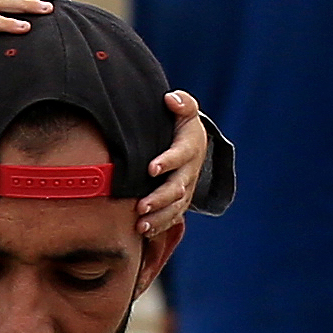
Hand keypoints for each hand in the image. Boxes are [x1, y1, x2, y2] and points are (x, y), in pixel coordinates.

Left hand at [141, 89, 215, 244]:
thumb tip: (171, 99)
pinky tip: (143, 232)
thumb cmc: (181, 123)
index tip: (151, 168)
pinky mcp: (179, 202)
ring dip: (158, 218)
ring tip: (140, 225)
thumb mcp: (185, 109)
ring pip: (175, 208)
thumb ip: (182, 103)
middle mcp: (190, 172)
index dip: (168, 162)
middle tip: (140, 206)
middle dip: (159, 199)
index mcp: (190, 148)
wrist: (192, 143)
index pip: (181, 155)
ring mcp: (185, 189)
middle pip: (177, 188)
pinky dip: (159, 226)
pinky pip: (172, 218)